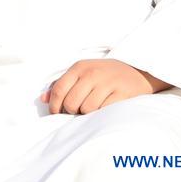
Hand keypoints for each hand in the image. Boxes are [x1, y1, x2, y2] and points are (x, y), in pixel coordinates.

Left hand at [40, 59, 171, 114]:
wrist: (137, 70)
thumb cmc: (104, 74)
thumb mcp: (82, 73)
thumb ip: (62, 84)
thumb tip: (43, 99)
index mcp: (79, 67)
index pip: (59, 90)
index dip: (55, 106)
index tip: (56, 114)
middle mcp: (91, 73)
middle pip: (71, 102)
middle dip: (71, 111)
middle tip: (78, 111)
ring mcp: (107, 83)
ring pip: (86, 109)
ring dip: (87, 114)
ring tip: (92, 108)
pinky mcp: (122, 94)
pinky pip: (103, 111)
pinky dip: (101, 114)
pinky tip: (103, 108)